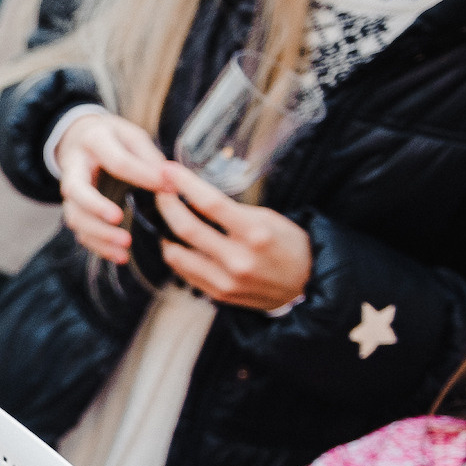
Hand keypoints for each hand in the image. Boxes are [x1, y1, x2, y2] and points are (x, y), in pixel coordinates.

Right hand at [57, 112, 171, 263]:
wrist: (81, 140)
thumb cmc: (115, 139)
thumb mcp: (133, 136)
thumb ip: (149, 157)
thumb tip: (169, 183)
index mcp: (94, 142)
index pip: (115, 161)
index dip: (140, 174)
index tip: (166, 186)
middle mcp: (75, 169)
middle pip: (77, 191)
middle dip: (96, 207)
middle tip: (119, 219)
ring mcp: (72, 193)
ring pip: (75, 217)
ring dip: (98, 235)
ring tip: (124, 247)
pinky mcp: (76, 211)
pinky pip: (81, 233)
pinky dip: (99, 247)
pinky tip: (120, 256)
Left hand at [153, 169, 311, 310]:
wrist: (306, 284)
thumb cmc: (288, 245)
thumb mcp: (268, 219)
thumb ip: (232, 211)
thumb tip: (194, 197)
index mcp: (255, 234)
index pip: (211, 203)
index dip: (184, 184)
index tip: (168, 171)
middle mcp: (237, 260)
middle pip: (185, 228)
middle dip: (166, 205)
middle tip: (159, 191)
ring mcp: (225, 281)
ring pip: (175, 254)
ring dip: (164, 232)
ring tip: (166, 218)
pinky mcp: (217, 294)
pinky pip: (183, 272)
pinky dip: (176, 254)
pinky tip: (177, 241)